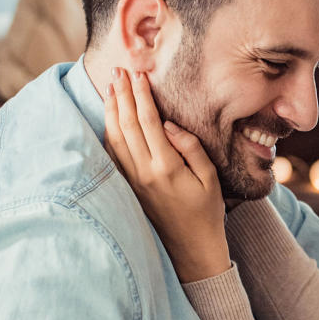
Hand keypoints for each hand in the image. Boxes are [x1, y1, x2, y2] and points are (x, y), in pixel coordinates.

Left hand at [103, 67, 230, 282]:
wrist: (191, 249)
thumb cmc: (206, 212)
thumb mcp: (209, 178)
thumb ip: (190, 148)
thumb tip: (168, 124)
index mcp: (166, 167)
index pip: (148, 122)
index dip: (141, 95)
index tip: (138, 74)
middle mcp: (144, 173)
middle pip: (127, 125)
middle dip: (122, 95)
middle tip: (119, 70)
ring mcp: (132, 181)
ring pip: (115, 138)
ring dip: (112, 110)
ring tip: (111, 87)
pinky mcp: (128, 187)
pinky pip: (113, 154)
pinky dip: (109, 132)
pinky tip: (109, 118)